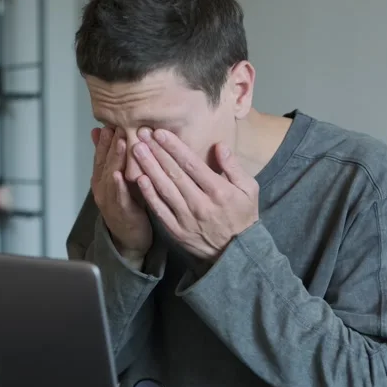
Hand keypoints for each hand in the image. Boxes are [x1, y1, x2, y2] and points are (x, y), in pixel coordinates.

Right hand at [91, 127, 152, 262]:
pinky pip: (119, 198)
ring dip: (115, 159)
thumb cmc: (129, 205)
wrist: (130, 238)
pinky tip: (119, 175)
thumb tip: (104, 131)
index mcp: (102, 177)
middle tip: (117, 124)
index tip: (112, 119)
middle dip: (111, 142)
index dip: (106, 137)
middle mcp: (102, 187)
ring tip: (120, 143)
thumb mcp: (121, 178)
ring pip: (110, 176)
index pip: (102, 152)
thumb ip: (115, 157)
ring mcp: (109, 200)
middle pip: (105, 161)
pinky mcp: (120, 213)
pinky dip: (118, 186)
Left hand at [132, 129, 258, 260]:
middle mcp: (200, 203)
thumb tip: (220, 146)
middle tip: (141, 134)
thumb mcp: (249, 190)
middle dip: (157, 152)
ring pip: (164, 188)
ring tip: (137, 150)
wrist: (236, 253)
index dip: (174, 147)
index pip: (192, 164)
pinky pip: (160, 210)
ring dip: (149, 168)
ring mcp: (187, 218)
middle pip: (174, 173)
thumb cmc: (243, 217)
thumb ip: (234, 167)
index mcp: (219, 191)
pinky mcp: (177, 230)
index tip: (160, 132)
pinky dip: (149, 194)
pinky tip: (139, 179)